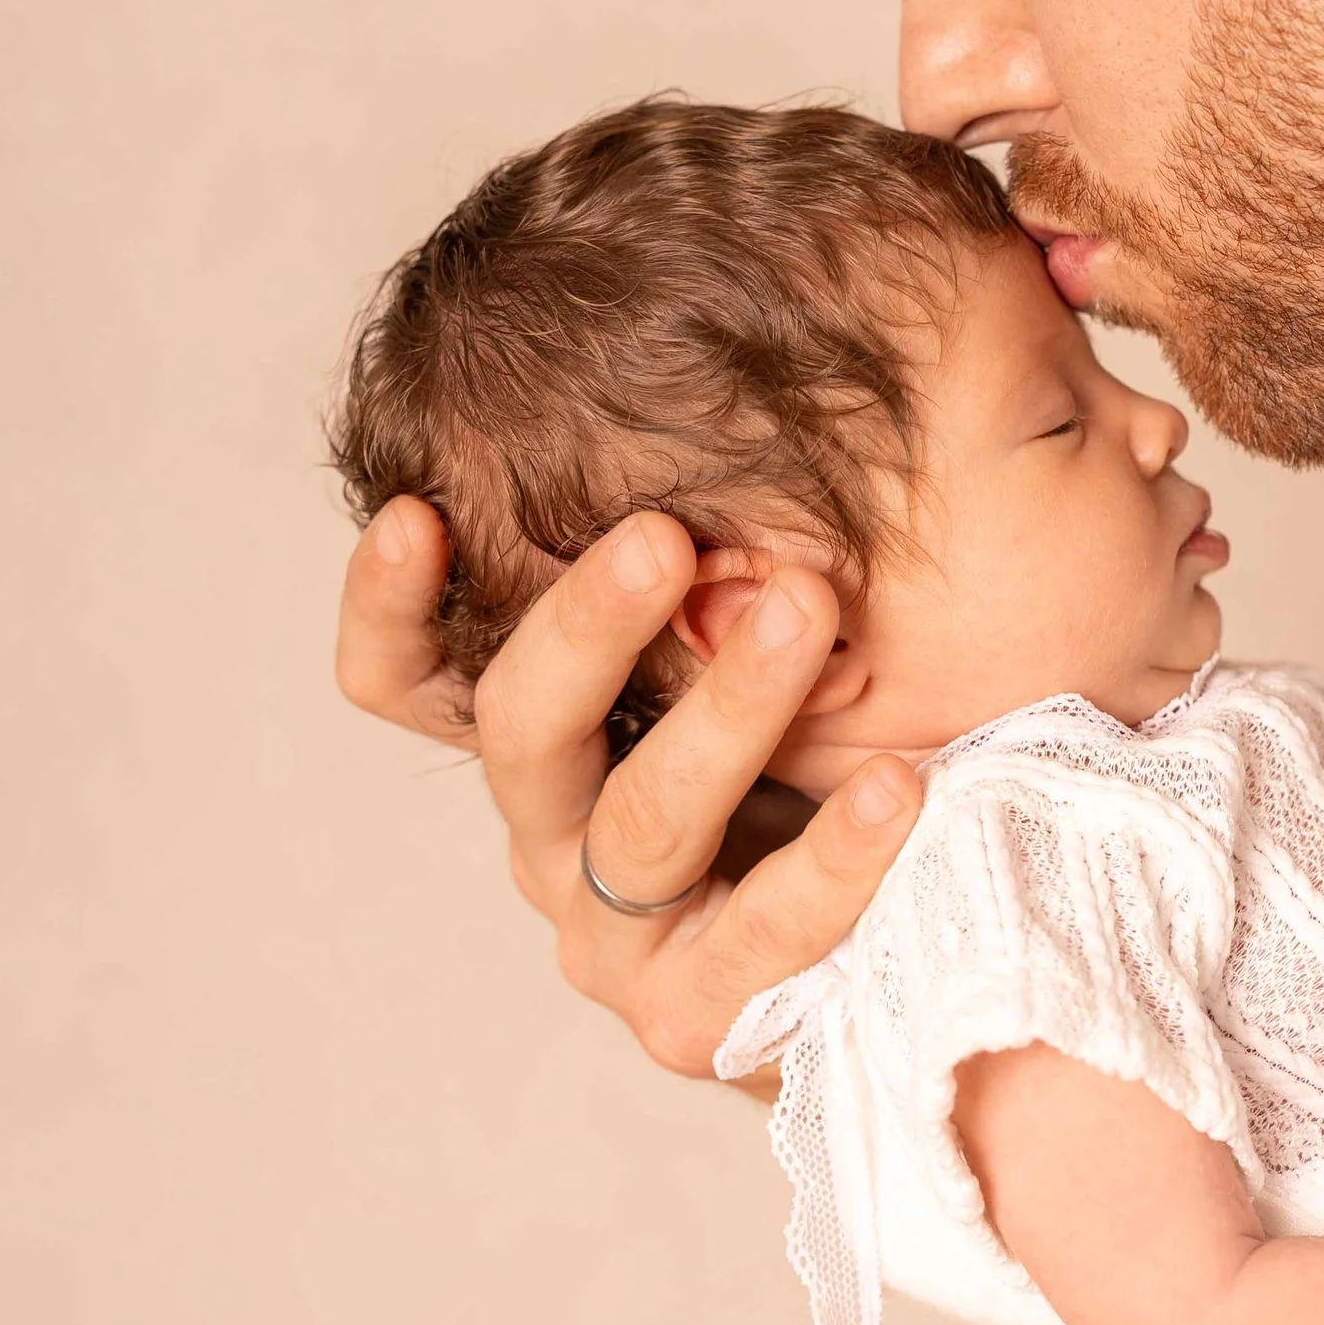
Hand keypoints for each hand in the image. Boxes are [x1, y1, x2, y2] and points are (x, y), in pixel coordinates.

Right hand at [334, 494, 919, 1075]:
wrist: (933, 947)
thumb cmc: (855, 733)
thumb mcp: (798, 618)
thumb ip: (779, 506)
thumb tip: (853, 305)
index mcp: (548, 737)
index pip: (410, 680)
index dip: (390, 606)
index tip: (413, 510)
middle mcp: (556, 832)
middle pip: (517, 729)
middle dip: (583, 626)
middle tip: (661, 535)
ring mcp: (621, 935)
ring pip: (638, 821)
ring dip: (724, 711)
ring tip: (810, 613)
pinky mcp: (705, 1019)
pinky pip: (762, 935)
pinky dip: (832, 859)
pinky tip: (900, 784)